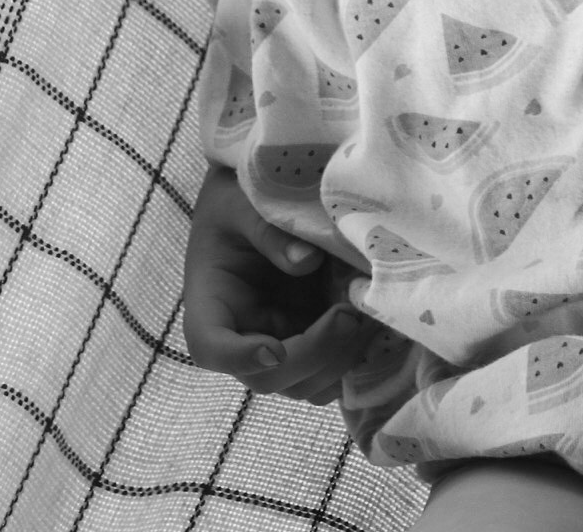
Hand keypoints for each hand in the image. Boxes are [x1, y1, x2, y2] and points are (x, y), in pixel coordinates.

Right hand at [182, 163, 371, 400]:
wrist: (254, 197)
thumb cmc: (237, 199)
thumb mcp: (241, 204)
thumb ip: (268, 231)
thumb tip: (307, 261)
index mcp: (212, 303)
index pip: (210, 347)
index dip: (238, 359)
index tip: (272, 350)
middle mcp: (242, 335)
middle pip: (266, 377)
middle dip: (312, 356)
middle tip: (347, 315)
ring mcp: (277, 342)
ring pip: (303, 384)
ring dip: (338, 362)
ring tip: (366, 315)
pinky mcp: (309, 339)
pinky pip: (330, 371)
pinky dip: (352, 358)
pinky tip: (372, 322)